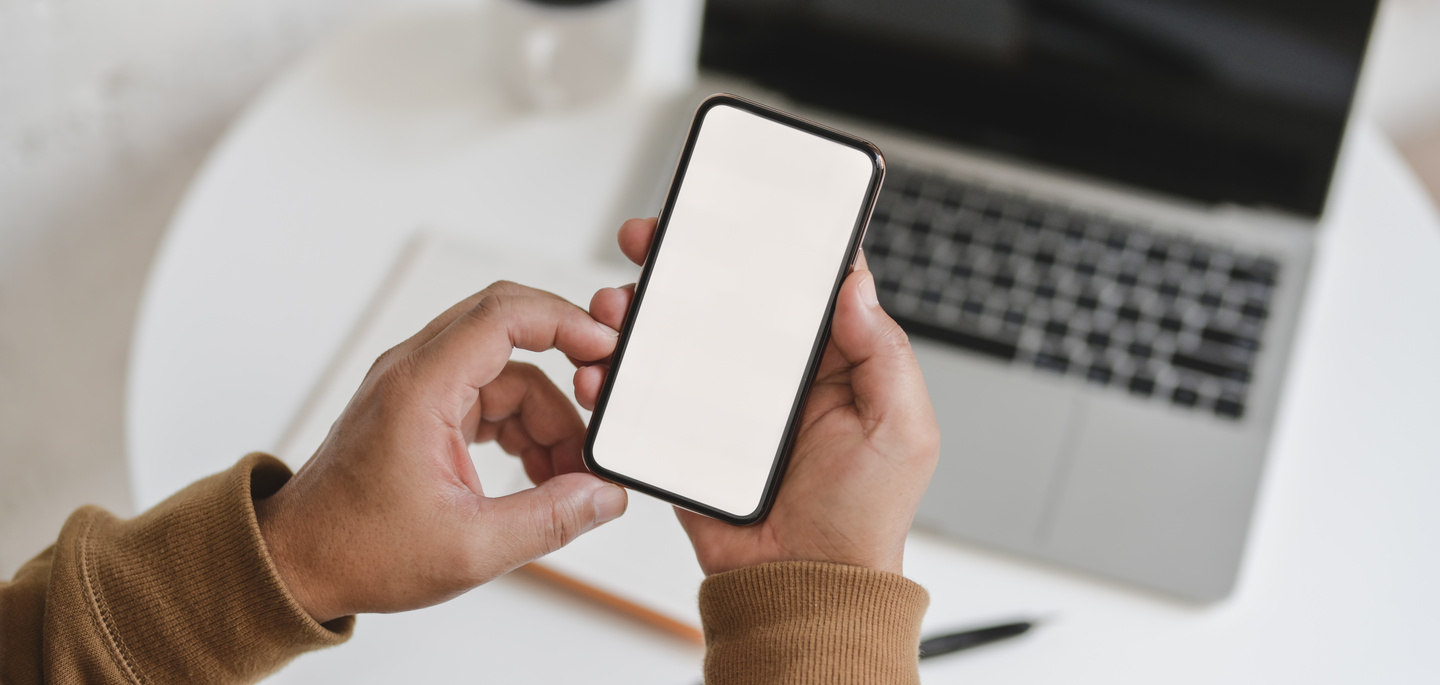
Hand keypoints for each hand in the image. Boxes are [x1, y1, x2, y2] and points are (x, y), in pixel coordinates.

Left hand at [256, 281, 628, 622]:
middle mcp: (415, 372)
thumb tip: (605, 496)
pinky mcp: (422, 410)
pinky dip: (521, 429)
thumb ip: (549, 519)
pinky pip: (489, 396)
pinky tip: (538, 475)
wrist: (297, 564)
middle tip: (603, 407)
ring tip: (565, 478)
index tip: (604, 348)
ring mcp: (417, 388)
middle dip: (566, 367)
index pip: (503, 314)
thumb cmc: (358, 551)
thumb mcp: (469, 547)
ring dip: (546, 418)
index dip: (564, 321)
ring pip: (506, 373)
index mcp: (419, 387)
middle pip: (510, 331)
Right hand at [575, 218, 939, 575]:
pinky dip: (617, 374)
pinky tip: (604, 366)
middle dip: (682, 260)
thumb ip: (885, 353)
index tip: (735, 208)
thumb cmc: (863, 519)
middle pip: (721, 296)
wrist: (803, 588)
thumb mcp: (901, 430)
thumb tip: (857, 283)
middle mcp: (772, 373)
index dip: (767, 241)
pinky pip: (645, 393)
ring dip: (638, 310)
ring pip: (674, 335)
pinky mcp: (684, 434)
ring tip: (616, 305)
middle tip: (651, 239)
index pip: (796, 283)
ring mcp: (724, 400)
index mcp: (828, 360)